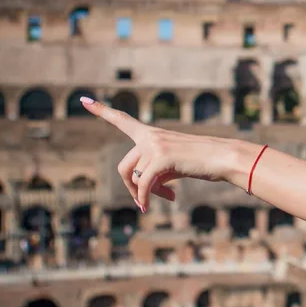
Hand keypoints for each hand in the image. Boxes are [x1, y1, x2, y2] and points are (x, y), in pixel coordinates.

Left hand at [81, 96, 245, 210]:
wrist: (222, 157)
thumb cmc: (200, 161)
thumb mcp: (173, 165)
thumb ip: (154, 171)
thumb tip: (144, 191)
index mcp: (151, 134)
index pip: (122, 120)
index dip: (101, 111)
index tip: (83, 100)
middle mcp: (150, 137)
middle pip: (124, 167)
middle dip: (132, 188)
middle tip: (145, 200)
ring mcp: (155, 146)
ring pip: (135, 178)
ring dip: (145, 194)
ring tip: (167, 197)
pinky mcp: (162, 158)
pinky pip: (145, 184)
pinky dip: (145, 198)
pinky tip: (150, 207)